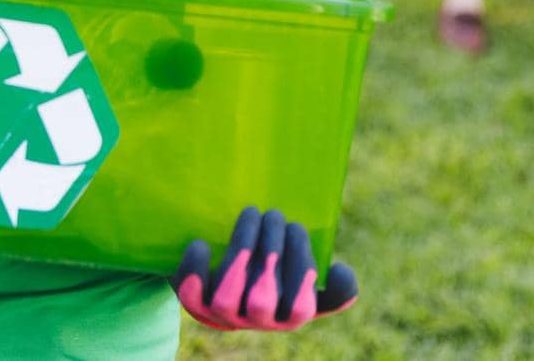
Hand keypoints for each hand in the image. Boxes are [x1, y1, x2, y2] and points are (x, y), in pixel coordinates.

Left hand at [171, 206, 357, 331]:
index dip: (301, 272)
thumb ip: (333, 287)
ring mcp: (225, 315)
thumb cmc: (272, 276)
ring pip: (229, 294)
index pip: (301, 306)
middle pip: (264, 297)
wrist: (221, 282)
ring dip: (241, 249)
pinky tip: (201, 245)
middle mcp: (257, 320)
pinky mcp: (196, 304)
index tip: (298, 229)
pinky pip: (191, 294)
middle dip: (272, 248)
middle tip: (274, 214)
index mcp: (291, 314)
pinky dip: (195, 271)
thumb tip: (342, 273)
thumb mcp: (304, 283)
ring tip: (251, 214)